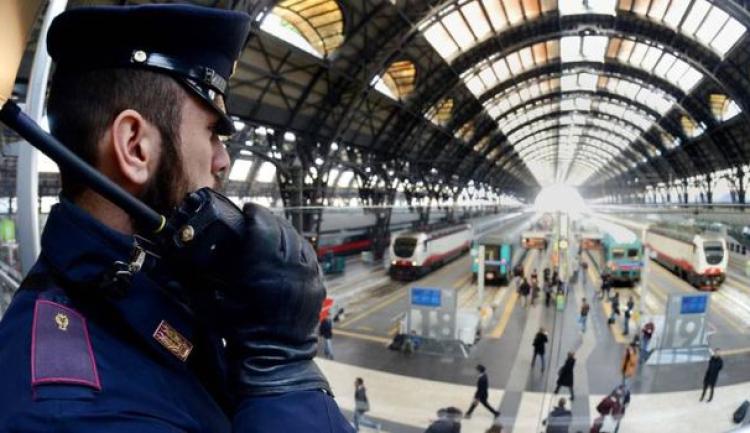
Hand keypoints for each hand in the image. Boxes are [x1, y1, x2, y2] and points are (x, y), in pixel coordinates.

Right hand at [217, 203, 328, 398]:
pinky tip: (287, 250)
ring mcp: (307, 275)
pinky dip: (297, 248)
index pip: (263, 224)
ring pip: (298, 239)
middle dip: (268, 220)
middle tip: (255, 220)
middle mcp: (288, 267)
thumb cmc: (240, 331)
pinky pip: (309, 255)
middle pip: (281, 228)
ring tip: (271, 232)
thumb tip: (178, 257)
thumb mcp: (215, 301)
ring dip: (284, 232)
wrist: (274, 357)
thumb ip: (198, 276)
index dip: (254, 213)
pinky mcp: (316, 283)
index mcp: (262, 268)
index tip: (246, 210)